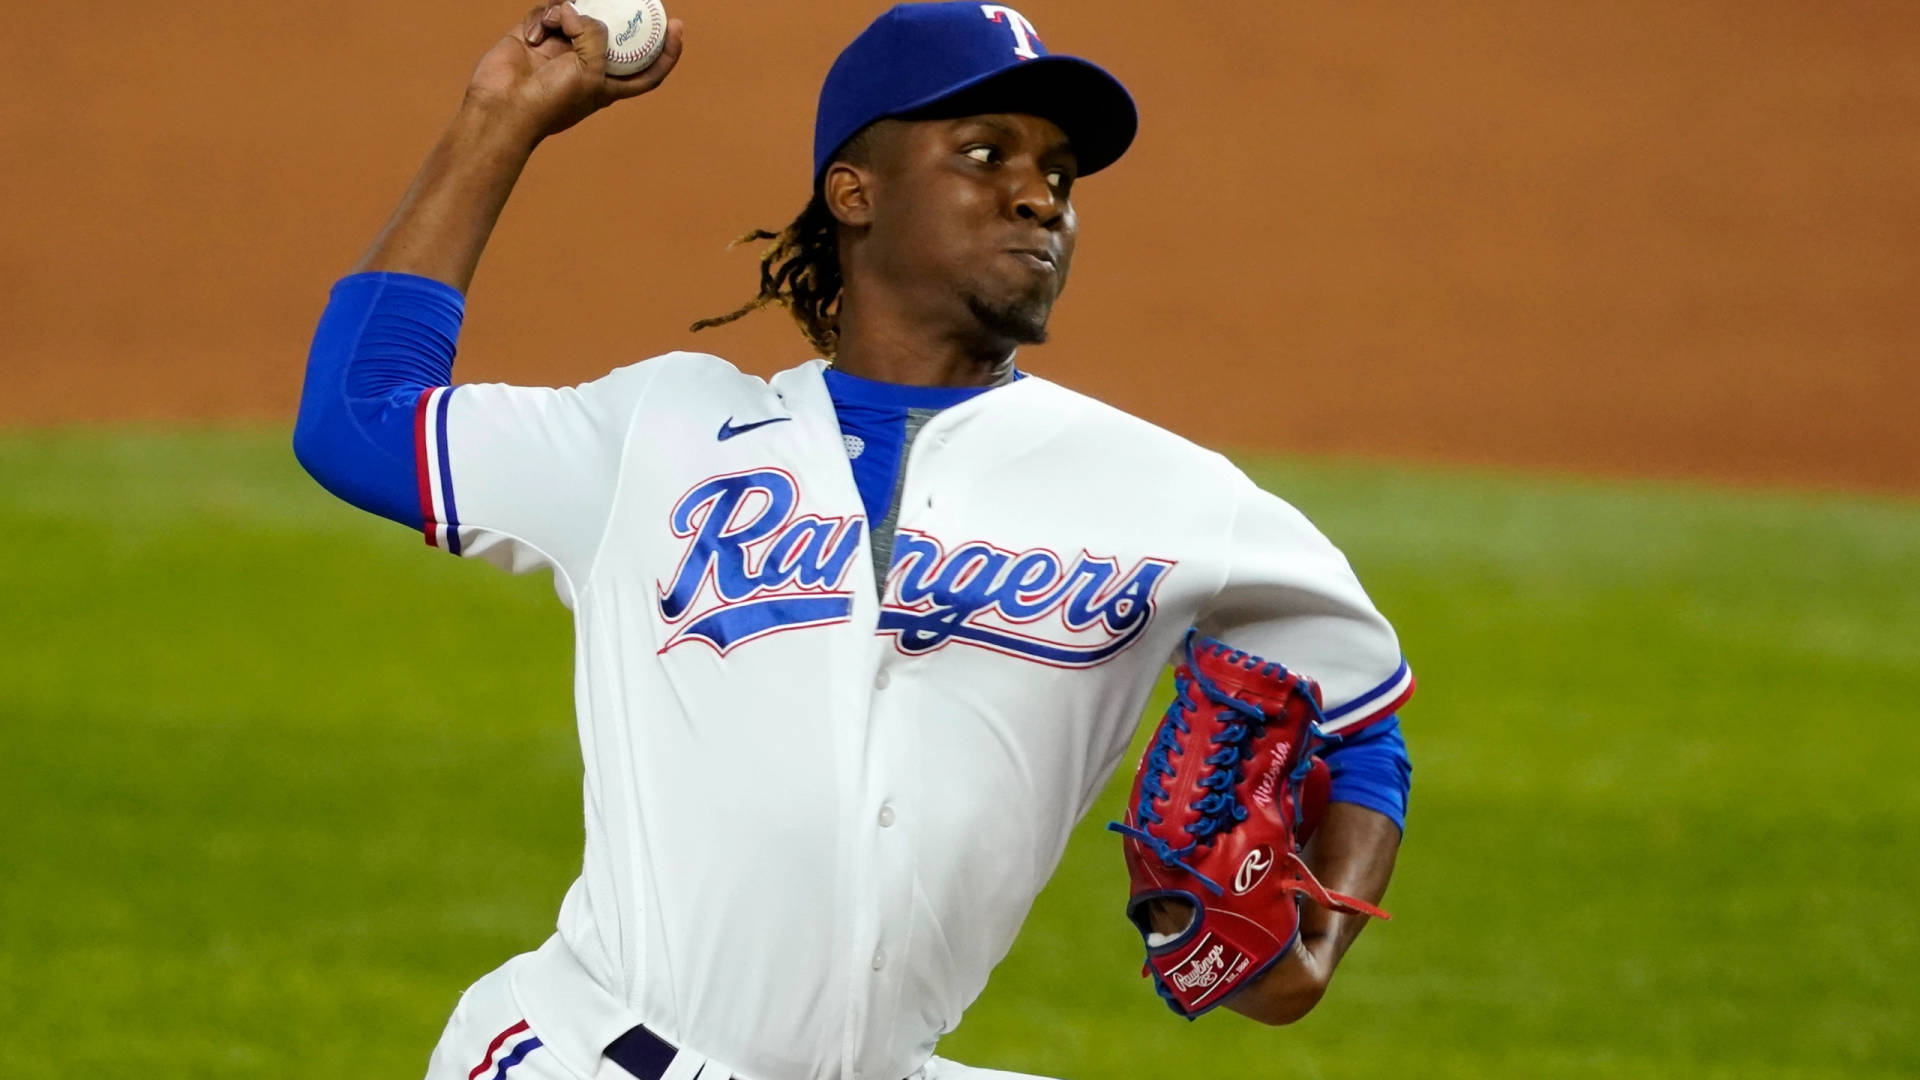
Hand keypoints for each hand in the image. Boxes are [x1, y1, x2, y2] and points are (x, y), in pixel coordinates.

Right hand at [464, 3, 685, 142]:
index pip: (647, 70)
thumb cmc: (550, 101)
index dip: (667, 52)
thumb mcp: (589, 72)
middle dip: (616, 14)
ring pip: (577, 14)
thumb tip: (576, 11)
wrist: (503, 107)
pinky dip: (543, 17)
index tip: (678, 27)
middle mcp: (586, 65)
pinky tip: (533, 36)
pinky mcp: (534, 36)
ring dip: (568, 13)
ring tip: (558, 24)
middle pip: (611, 33)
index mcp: (607, 84)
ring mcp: (560, 48)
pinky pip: (547, 12)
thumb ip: (595, 36)